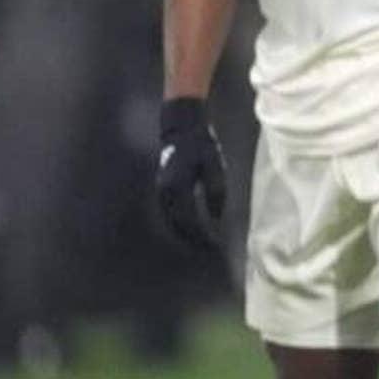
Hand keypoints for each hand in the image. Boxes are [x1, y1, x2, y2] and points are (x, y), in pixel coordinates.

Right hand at [156, 97, 227, 249]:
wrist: (181, 129)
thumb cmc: (200, 145)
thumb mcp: (214, 165)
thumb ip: (215, 191)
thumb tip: (216, 217)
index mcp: (177, 186)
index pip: (189, 220)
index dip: (201, 234)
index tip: (214, 244)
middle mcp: (165, 192)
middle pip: (178, 225)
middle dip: (193, 238)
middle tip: (209, 249)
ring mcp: (162, 192)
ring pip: (172, 221)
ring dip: (186, 233)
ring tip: (202, 243)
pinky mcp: (163, 190)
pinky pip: (171, 213)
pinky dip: (181, 224)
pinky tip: (193, 229)